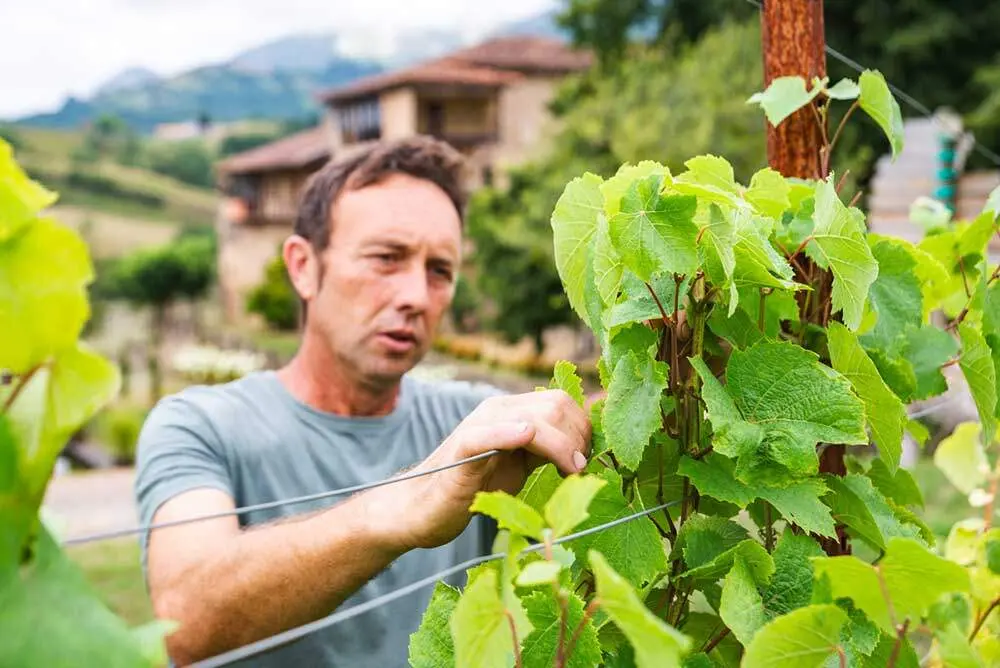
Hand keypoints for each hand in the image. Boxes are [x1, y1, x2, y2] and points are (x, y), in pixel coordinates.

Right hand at [363, 390, 590, 551]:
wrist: (423, 507)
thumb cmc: (474, 487)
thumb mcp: (519, 464)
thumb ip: (547, 450)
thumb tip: (586, 449)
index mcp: (513, 411)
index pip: (561, 401)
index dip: (584, 428)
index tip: (588, 459)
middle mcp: (497, 409)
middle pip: (555, 405)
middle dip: (578, 438)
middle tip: (580, 470)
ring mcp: (478, 425)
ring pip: (533, 418)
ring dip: (560, 444)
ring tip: (570, 471)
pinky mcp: (461, 447)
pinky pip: (486, 433)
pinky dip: (508, 433)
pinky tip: (524, 437)